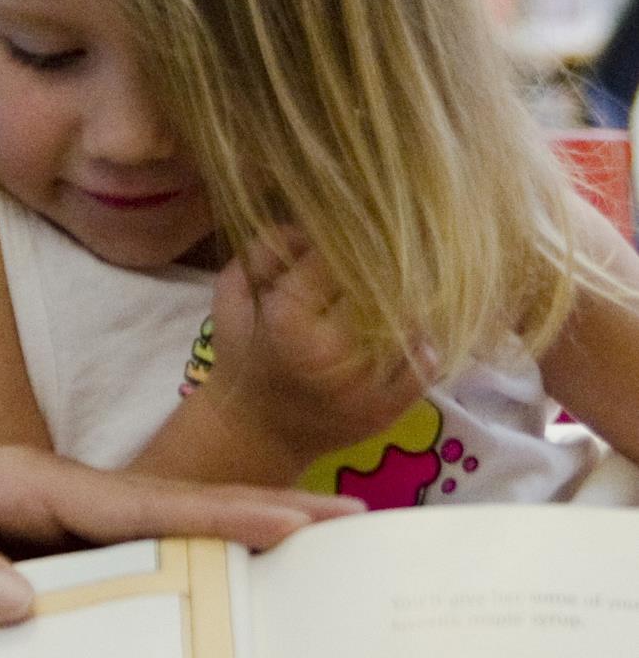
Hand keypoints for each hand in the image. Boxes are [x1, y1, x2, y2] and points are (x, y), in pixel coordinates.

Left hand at [0, 444, 354, 626]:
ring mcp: (46, 534)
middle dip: (258, 516)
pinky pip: (121, 576)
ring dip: (232, 551)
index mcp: (15, 485)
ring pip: (155, 541)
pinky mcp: (38, 567)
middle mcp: (43, 502)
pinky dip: (180, 584)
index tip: (293, 523)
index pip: (132, 503)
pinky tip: (228, 613)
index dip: (214, 514)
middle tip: (351, 528)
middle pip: (167, 511)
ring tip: (320, 570)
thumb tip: (20, 596)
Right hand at [201, 231, 422, 476]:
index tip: (338, 241)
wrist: (257, 432)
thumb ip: (264, 249)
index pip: (334, 257)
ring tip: (386, 295)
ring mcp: (365, 385)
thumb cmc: (242, 354)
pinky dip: (420, 339)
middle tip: (369, 263)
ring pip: (407, 317)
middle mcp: (330, 352)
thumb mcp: (231, 293)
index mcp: (287, 319)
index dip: (338, 242)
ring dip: (401, 300)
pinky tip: (400, 332)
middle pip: (375, 284)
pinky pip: (426, 360)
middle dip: (373, 268)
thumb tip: (312, 225)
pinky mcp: (389, 410)